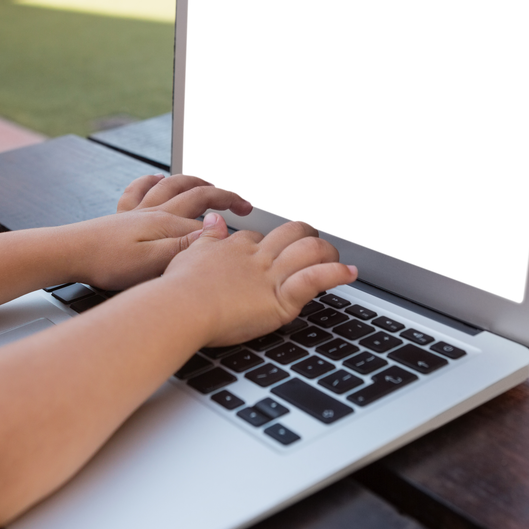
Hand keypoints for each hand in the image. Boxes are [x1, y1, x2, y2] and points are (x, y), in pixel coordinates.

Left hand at [64, 173, 252, 290]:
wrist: (70, 252)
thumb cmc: (107, 262)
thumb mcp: (152, 262)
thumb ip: (184, 247)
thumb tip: (214, 233)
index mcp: (167, 224)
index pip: (209, 224)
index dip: (231, 230)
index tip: (248, 239)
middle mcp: (156, 211)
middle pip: (198, 194)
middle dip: (225, 195)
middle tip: (244, 202)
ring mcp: (139, 211)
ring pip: (173, 185)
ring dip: (194, 180)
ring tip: (209, 180)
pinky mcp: (123, 215)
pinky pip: (140, 189)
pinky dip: (151, 180)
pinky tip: (156, 176)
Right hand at [162, 213, 357, 346]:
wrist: (180, 308)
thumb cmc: (178, 288)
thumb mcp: (190, 253)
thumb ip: (207, 237)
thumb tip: (214, 220)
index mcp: (235, 246)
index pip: (260, 238)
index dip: (272, 243)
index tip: (276, 250)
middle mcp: (257, 256)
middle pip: (292, 233)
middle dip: (307, 234)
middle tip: (315, 241)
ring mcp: (271, 276)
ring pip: (310, 250)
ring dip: (328, 251)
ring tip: (337, 258)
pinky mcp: (280, 298)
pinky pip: (315, 280)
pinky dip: (337, 274)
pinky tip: (350, 272)